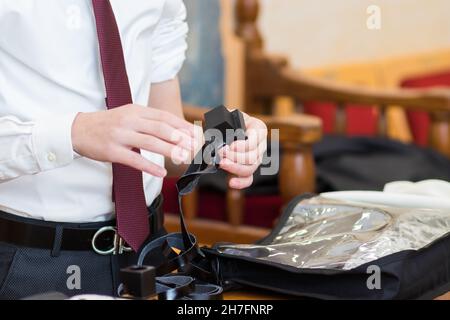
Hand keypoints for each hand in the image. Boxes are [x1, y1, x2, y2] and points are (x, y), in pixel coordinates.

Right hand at [71, 104, 194, 176]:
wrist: (78, 130)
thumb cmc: (109, 124)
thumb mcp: (129, 116)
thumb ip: (150, 121)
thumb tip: (176, 131)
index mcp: (136, 110)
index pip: (164, 117)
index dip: (182, 126)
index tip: (197, 135)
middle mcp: (129, 120)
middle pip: (160, 129)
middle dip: (180, 138)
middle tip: (195, 147)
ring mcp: (120, 135)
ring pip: (150, 143)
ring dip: (169, 151)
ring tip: (184, 158)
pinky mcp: (112, 151)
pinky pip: (134, 159)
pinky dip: (149, 166)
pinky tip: (161, 172)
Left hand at [218, 112, 267, 188]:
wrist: (226, 130)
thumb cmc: (228, 120)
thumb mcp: (228, 114)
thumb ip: (224, 117)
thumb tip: (215, 124)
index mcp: (259, 129)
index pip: (256, 140)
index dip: (244, 146)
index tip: (230, 146)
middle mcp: (260, 145)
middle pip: (253, 156)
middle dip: (235, 157)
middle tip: (220, 153)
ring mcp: (256, 159)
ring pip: (251, 168)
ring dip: (235, 167)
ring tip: (221, 163)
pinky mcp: (248, 169)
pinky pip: (249, 179)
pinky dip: (241, 183)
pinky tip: (230, 183)